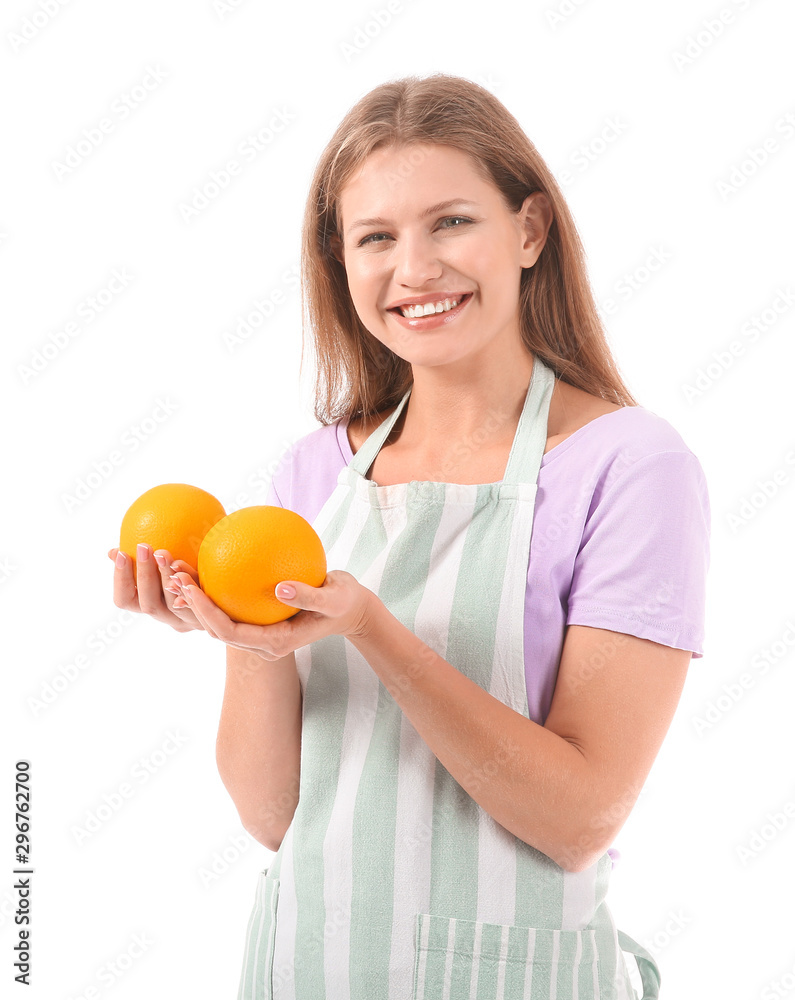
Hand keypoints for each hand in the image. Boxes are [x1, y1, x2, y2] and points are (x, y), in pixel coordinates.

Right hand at [108, 544, 203, 633]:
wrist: (224, 596)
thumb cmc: (186, 572)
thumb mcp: (162, 567)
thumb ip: (142, 561)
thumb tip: (112, 551)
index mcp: (150, 604)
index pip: (124, 600)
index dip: (120, 579)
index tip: (120, 552)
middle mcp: (166, 616)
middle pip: (148, 605)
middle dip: (144, 575)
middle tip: (143, 546)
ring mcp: (187, 620)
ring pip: (173, 605)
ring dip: (166, 577)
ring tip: (163, 554)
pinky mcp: (208, 617)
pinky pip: (198, 602)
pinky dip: (189, 584)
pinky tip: (183, 567)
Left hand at [168, 569, 375, 659]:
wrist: (349, 610)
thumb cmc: (343, 602)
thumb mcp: (334, 598)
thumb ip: (309, 595)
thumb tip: (281, 588)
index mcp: (276, 642)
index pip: (231, 632)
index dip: (206, 613)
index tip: (189, 588)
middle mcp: (262, 644)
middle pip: (217, 630)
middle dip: (193, 606)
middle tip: (175, 576)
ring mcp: (260, 636)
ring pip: (220, 622)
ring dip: (197, 601)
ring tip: (178, 572)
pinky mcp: (260, 623)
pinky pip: (231, 610)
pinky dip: (214, 593)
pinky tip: (204, 568)